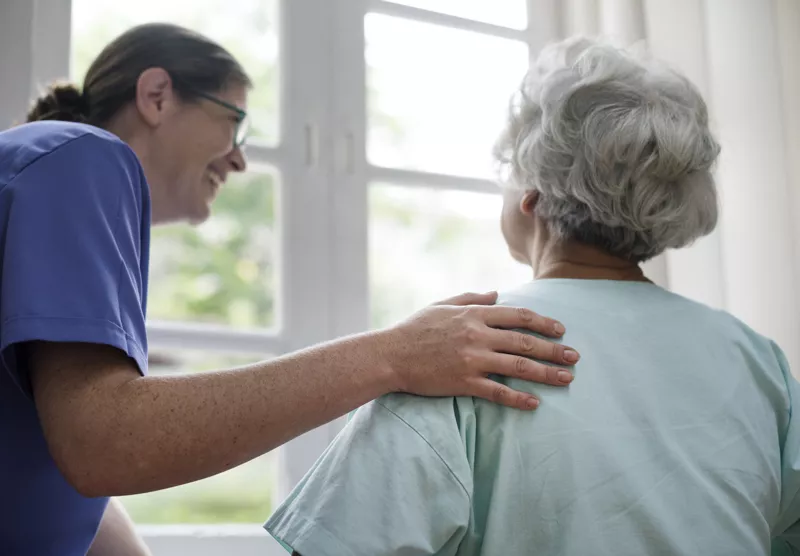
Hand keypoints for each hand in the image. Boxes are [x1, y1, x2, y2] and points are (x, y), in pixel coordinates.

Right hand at [379, 291, 578, 409]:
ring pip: (518, 366)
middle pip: (525, 341)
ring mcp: (472, 359)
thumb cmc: (414, 329)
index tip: (560, 330)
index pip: (518, 316)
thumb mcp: (442, 305)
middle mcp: (478, 335)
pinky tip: (534, 403)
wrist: (390, 355)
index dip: (544, 322)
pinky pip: (497, 391)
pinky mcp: (464, 382)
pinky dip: (518, 398)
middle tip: (575, 357)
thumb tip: (497, 294)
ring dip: (546, 373)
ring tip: (567, 379)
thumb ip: (471, 298)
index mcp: (474, 314)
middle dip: (554, 350)